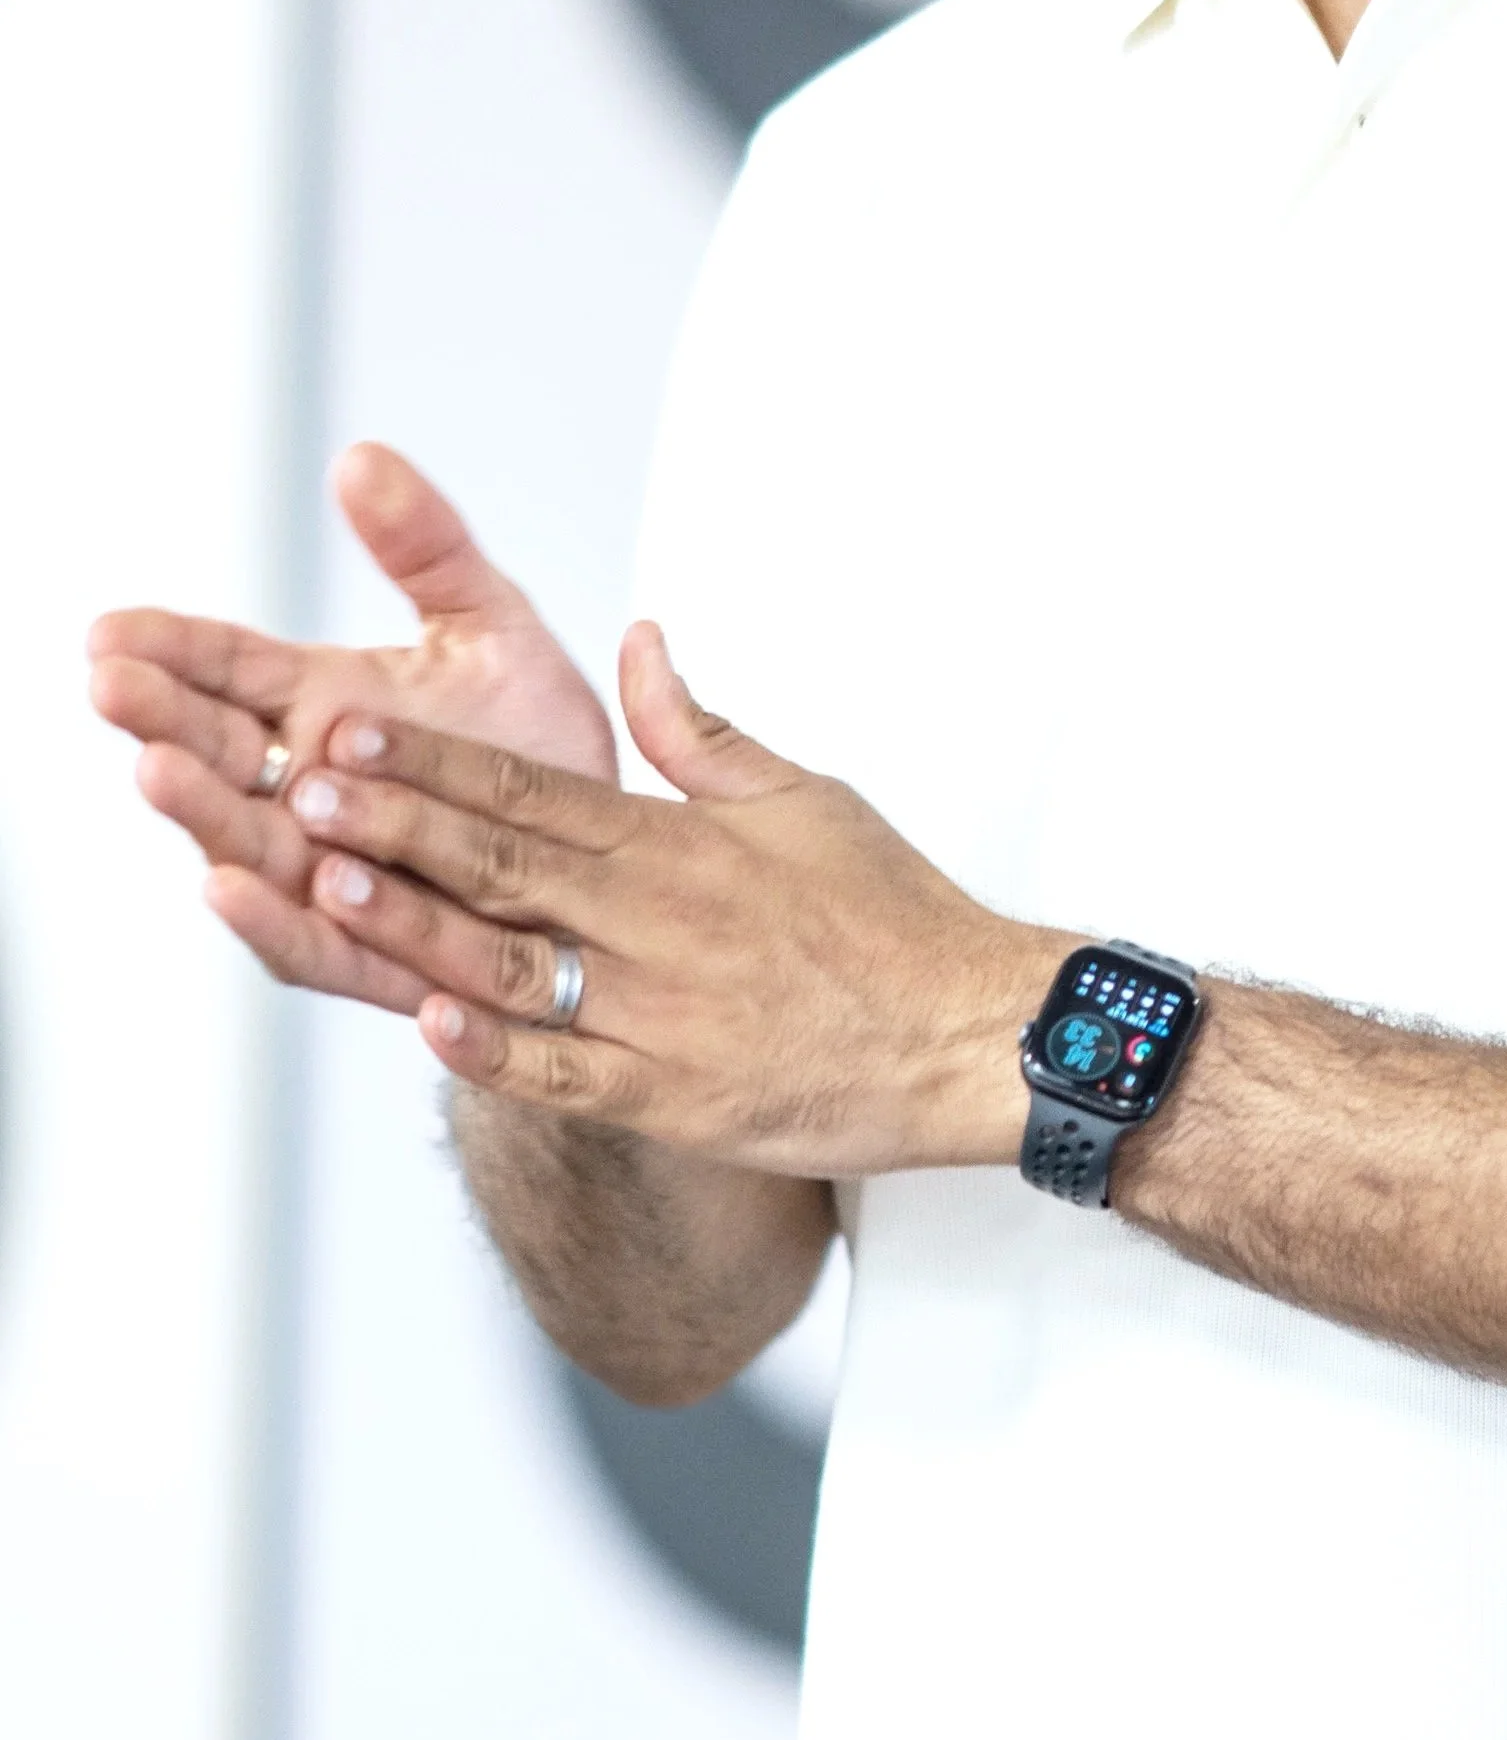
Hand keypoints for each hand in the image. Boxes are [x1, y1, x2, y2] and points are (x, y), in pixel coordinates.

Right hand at [88, 441, 616, 1016]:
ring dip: (200, 808)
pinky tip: (226, 886)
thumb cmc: (540, 749)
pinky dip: (270, 918)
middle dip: (161, 716)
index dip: (172, 649)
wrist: (616, 865)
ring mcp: (334, 874)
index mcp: (328, 707)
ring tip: (157, 766)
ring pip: (248, 844)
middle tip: (112, 680)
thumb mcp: (493, 627)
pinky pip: (313, 942)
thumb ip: (427, 548)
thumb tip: (360, 456)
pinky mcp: (377, 952)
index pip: (230, 670)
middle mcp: (312, 793)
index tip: (111, 628)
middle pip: (219, 753)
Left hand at [282, 622, 1066, 1173]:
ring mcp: (660, 1013)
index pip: (533, 787)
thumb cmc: (892, 914)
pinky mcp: (673, 1097)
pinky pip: (564, 1075)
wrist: (972, 1034)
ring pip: (512, 968)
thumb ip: (701, 730)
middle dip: (394, 823)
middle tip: (302, 787)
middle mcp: (659, 920)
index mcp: (681, 842)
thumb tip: (637, 642)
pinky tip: (427, 1026)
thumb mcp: (804, 796)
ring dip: (416, 927)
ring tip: (330, 886)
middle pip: (504, 863)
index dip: (433, 760)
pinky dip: (493, 1055)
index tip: (353, 731)